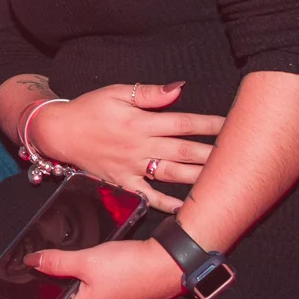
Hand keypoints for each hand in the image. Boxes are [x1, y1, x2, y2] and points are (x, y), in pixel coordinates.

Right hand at [30, 82, 222, 210]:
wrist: (58, 132)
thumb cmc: (88, 109)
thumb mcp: (116, 92)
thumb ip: (149, 94)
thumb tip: (179, 89)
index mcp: (141, 122)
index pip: (184, 123)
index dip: (211, 125)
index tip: (234, 126)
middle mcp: (140, 146)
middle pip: (184, 150)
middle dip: (214, 153)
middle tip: (241, 157)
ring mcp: (132, 168)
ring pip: (172, 174)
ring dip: (199, 177)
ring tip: (224, 179)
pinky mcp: (122, 183)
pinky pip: (148, 197)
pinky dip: (168, 204)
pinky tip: (188, 209)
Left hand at [31, 238, 182, 298]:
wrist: (169, 264)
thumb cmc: (132, 267)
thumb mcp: (87, 260)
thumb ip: (57, 262)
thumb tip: (33, 262)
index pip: (53, 296)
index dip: (47, 277)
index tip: (47, 261)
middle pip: (70, 291)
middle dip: (69, 273)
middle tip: (74, 255)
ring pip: (87, 286)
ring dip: (86, 271)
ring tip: (94, 256)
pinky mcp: (123, 298)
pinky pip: (103, 285)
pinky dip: (101, 273)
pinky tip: (107, 260)